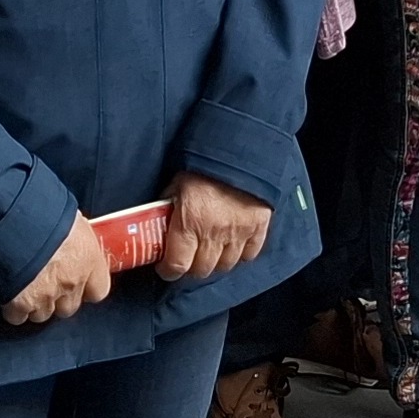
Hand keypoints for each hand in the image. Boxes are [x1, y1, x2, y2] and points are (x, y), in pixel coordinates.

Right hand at [3, 205, 115, 324]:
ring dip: (35, 303)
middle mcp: (71, 282)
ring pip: (43, 314)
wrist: (12, 220)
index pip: (99, 290)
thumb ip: (75, 237)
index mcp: (88, 259)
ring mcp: (46, 295)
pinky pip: (18, 316)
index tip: (79, 282)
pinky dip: (13, 309)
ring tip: (25, 284)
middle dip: (58, 298)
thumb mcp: (70, 218)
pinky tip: (9, 293)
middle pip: (69, 307)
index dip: (87, 288)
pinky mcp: (20, 304)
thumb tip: (72, 237)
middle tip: (46, 280)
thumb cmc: (41, 211)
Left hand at [159, 171, 275, 284]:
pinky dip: (240, 253)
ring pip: (225, 265)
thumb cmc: (202, 165)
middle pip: (201, 270)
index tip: (167, 266)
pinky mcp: (259, 227)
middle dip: (192, 266)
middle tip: (189, 256)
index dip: (169, 269)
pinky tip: (232, 243)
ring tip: (211, 249)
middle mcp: (214, 233)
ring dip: (216, 261)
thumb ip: (169, 210)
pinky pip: (249, 254)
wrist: (239, 147)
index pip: (177, 266)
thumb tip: (159, 226)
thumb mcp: (176, 185)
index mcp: (189, 223)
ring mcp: (239, 232)